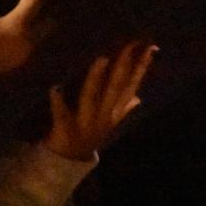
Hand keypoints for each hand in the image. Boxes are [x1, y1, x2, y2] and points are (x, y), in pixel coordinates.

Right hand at [0, 0, 69, 85]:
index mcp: (16, 26)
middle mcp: (26, 41)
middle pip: (49, 17)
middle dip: (58, 0)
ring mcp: (22, 55)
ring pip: (44, 32)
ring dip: (49, 16)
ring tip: (53, 4)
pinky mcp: (14, 64)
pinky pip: (34, 41)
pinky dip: (38, 28)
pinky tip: (31, 23)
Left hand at [44, 42, 156, 161]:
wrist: (68, 162)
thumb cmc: (89, 136)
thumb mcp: (109, 124)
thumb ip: (123, 110)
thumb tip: (140, 97)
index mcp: (113, 112)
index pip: (131, 87)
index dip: (141, 68)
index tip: (150, 48)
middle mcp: (102, 115)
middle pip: (115, 88)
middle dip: (123, 66)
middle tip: (129, 44)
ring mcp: (84, 122)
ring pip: (91, 98)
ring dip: (96, 79)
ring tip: (102, 58)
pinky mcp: (64, 127)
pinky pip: (61, 114)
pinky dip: (57, 102)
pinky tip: (55, 88)